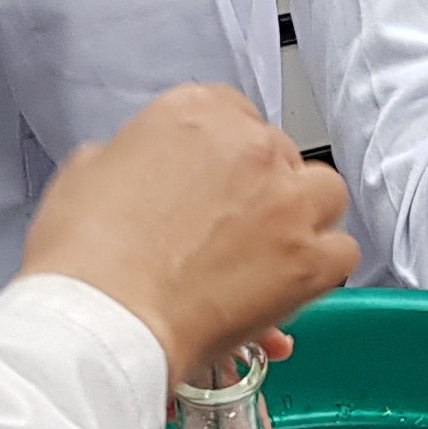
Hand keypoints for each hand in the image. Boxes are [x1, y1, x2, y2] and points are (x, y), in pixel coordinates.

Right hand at [23, 86, 353, 386]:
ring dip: (303, 219)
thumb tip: (134, 170)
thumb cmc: (85, 253)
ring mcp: (286, 200)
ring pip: (324, 194)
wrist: (104, 316)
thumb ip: (127, 157)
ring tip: (268, 254)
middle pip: (281, 156)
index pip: (235, 116)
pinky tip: (287, 288)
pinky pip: (342, 253)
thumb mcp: (86, 171)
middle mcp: (252, 145)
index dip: (227, 158)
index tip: (216, 186)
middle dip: (262, 190)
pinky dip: (320, 270)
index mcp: (196, 113)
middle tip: (232, 230)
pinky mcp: (308, 259)